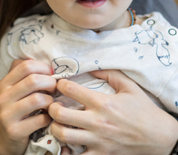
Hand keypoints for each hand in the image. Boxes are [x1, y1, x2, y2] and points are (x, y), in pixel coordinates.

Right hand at [0, 59, 56, 154]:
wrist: (3, 138)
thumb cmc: (15, 109)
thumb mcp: (14, 89)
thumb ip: (24, 74)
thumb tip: (45, 62)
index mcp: (5, 83)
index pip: (26, 65)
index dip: (43, 67)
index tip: (51, 74)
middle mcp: (3, 96)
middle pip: (33, 80)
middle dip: (50, 83)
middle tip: (55, 89)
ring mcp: (7, 114)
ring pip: (38, 99)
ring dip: (51, 101)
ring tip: (52, 104)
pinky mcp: (15, 131)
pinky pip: (40, 120)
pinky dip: (49, 118)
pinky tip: (49, 117)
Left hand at [48, 70, 177, 154]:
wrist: (162, 138)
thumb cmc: (144, 111)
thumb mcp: (129, 87)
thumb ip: (109, 73)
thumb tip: (90, 67)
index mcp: (102, 102)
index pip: (70, 89)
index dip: (59, 84)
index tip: (59, 84)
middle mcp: (97, 121)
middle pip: (59, 114)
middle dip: (50, 107)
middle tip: (52, 104)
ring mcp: (98, 140)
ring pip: (63, 135)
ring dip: (54, 127)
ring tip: (57, 122)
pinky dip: (67, 151)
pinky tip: (66, 143)